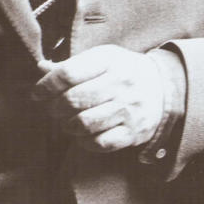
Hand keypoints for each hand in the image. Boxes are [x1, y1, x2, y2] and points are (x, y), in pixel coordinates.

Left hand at [32, 45, 164, 152]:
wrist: (164, 88)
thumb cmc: (123, 72)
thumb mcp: (102, 59)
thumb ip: (72, 65)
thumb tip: (41, 68)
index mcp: (109, 60)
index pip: (68, 73)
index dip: (46, 85)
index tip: (38, 93)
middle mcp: (121, 83)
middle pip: (72, 100)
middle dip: (54, 108)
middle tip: (53, 109)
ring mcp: (129, 109)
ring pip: (83, 124)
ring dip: (68, 126)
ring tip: (68, 122)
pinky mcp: (133, 132)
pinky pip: (99, 143)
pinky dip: (84, 142)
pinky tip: (84, 134)